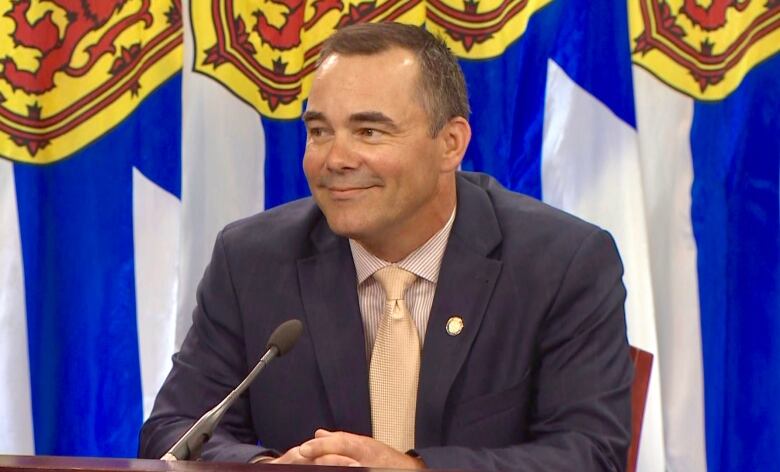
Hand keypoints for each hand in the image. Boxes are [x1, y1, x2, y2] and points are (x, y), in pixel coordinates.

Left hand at [295, 429, 424, 468]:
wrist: (406, 470)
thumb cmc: (382, 458)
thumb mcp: (362, 444)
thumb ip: (339, 440)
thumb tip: (317, 434)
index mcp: (361, 447)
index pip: (341, 443)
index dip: (321, 446)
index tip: (303, 448)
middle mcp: (363, 459)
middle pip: (339, 456)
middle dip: (321, 457)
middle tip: (301, 457)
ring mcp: (365, 468)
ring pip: (342, 466)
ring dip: (328, 465)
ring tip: (313, 466)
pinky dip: (337, 470)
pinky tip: (327, 471)